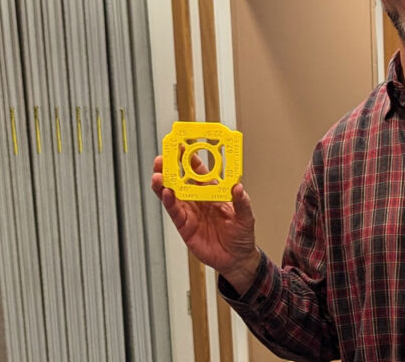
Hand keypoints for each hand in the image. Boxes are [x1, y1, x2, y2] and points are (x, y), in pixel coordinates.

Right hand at [151, 154, 260, 293]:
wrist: (236, 259)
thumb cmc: (242, 235)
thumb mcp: (246, 216)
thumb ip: (242, 202)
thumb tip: (238, 187)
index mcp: (213, 191)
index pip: (198, 171)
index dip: (189, 159)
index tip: (181, 146)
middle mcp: (198, 199)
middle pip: (180, 180)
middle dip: (170, 169)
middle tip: (161, 158)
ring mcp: (190, 212)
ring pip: (173, 195)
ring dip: (164, 184)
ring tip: (158, 174)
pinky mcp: (185, 226)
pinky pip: (175, 212)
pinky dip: (169, 202)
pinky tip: (166, 193)